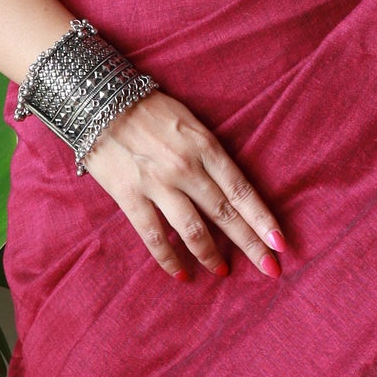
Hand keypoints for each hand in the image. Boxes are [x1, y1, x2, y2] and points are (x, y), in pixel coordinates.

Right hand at [81, 90, 284, 284]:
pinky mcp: (131, 197)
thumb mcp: (189, 123)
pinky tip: (182, 274)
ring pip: (194, 230)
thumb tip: (229, 190)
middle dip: (250, 244)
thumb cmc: (147, 110)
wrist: (97, 101)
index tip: (280, 243)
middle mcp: (186, 168)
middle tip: (269, 269)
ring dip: (212, 256)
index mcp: (205, 146)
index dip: (263, 219)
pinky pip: (154, 236)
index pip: (242, 190)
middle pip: (225, 214)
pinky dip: (170, 259)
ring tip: (223, 272)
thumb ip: (209, 154)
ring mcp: (158, 184)